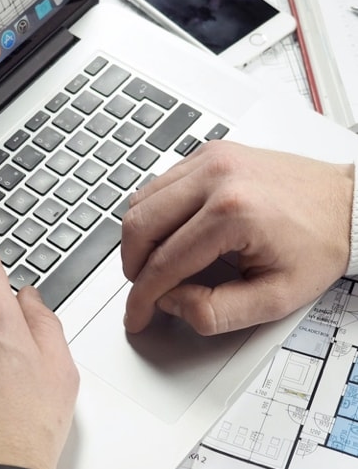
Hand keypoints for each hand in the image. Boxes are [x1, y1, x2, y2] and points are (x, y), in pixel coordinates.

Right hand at [121, 140, 353, 334]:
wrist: (348, 204)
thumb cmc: (319, 245)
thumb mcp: (275, 299)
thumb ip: (215, 312)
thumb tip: (172, 302)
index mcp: (233, 213)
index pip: (164, 263)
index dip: (142, 298)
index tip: (137, 315)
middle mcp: (216, 177)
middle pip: (139, 225)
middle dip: (132, 266)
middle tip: (142, 290)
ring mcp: (211, 159)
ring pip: (141, 200)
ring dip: (139, 239)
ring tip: (154, 265)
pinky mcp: (210, 153)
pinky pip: (159, 183)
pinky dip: (153, 212)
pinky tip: (168, 233)